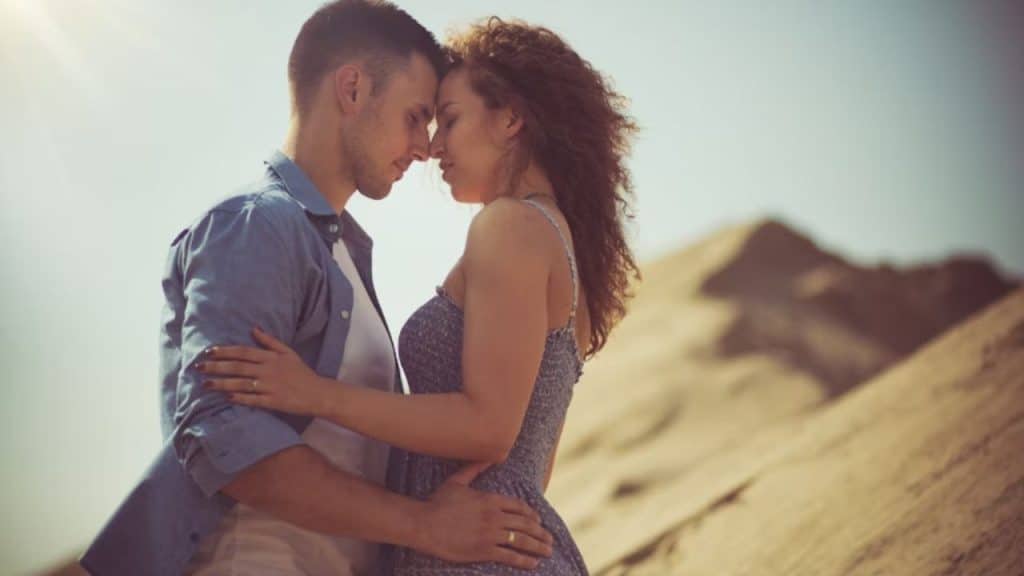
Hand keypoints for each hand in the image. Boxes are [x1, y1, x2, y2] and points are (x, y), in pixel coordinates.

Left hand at [200, 326, 333, 416]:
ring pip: (241, 383)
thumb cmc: (302, 373)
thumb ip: (270, 341)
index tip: (207, 352)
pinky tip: (226, 397)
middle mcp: (268, 370)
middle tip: (198, 368)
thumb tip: (254, 328)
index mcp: (271, 357)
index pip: (243, 352)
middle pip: (237, 366)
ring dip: (221, 383)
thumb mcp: (288, 352)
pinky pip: (252, 399)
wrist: (318, 393)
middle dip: (216, 367)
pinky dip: (239, 398)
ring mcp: (270, 386)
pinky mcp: (273, 401)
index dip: (224, 351)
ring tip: (205, 384)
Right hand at [412, 462, 554, 568]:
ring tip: (548, 551)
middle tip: (550, 540)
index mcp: (490, 499)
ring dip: (538, 546)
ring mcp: (490, 534)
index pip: (519, 507)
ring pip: (522, 540)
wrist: (424, 524)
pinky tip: (533, 563)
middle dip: (541, 533)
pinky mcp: (484, 550)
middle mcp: (494, 516)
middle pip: (525, 524)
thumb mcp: (456, 481)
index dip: (532, 515)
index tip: (539, 521)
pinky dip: (524, 560)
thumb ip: (474, 469)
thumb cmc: (438, 502)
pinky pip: (510, 556)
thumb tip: (490, 458)